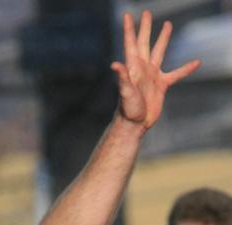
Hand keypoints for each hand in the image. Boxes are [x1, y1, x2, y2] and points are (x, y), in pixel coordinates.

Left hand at [111, 11, 199, 130]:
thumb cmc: (127, 109)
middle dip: (145, 28)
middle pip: (144, 43)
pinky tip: (196, 63)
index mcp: (134, 67)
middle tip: (146, 13)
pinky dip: (186, 69)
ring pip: (159, 53)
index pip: (131, 44)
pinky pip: (176, 74)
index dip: (129, 29)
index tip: (128, 15)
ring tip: (167, 25)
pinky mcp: (161, 85)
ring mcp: (152, 76)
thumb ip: (122, 77)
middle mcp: (143, 68)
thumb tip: (115, 65)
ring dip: (163, 39)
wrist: (134, 125)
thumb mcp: (125, 92)